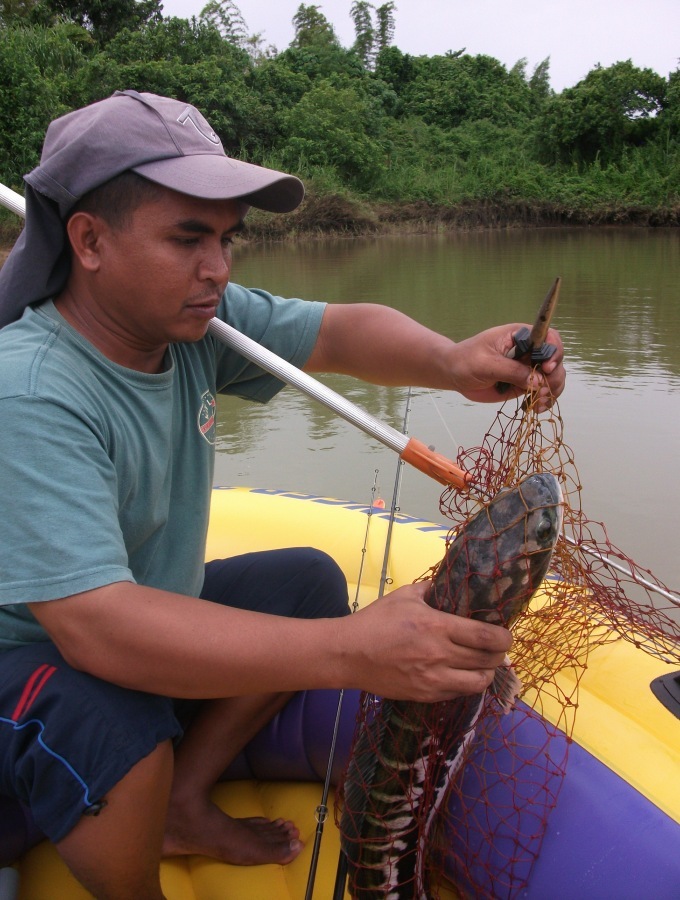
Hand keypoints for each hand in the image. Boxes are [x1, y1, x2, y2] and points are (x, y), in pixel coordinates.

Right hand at [338, 582, 511, 701]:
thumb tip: (452, 583)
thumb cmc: (376, 621)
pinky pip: (459, 694)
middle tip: (497, 648)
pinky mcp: (425, 695)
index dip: (504, 638)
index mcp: (436, 626)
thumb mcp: (405, 596)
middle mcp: (439, 655)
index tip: (506, 635)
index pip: (485, 636)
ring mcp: (433, 679)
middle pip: (488, 660)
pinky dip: (466, 684)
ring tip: (483, 664)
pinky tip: (461, 674)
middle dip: (499, 655)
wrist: (349, 654)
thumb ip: (432, 589)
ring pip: (478, 682)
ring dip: (487, 673)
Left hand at [447, 323, 564, 410]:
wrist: (454, 374)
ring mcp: (528, 367)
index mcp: (520, 336)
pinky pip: (542, 390)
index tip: (547, 367)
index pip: (548, 337)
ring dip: (553, 390)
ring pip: (553, 376)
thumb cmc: (466, 361)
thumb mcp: (487, 364)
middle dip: (555, 376)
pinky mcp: (524, 383)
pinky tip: (537, 408)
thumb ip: (512, 371)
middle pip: (555, 359)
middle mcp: (528, 350)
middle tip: (543, 391)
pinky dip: (545, 400)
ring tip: (540, 403)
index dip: (553, 351)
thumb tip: (538, 381)